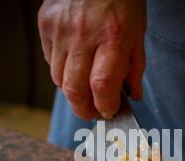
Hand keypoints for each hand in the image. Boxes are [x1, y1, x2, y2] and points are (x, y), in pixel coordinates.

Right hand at [38, 0, 146, 119]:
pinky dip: (62, 69)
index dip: (104, 106)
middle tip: (93, 111)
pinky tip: (74, 61)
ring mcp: (60, 29)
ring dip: (73, 90)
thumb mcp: (138, 32)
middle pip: (74, 89)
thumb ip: (134, 67)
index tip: (109, 111)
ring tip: (85, 83)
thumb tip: (132, 95)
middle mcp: (83, 34)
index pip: (101, 85)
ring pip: (58, 79)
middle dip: (84, 109)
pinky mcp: (45, 24)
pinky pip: (50, 60)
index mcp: (112, 36)